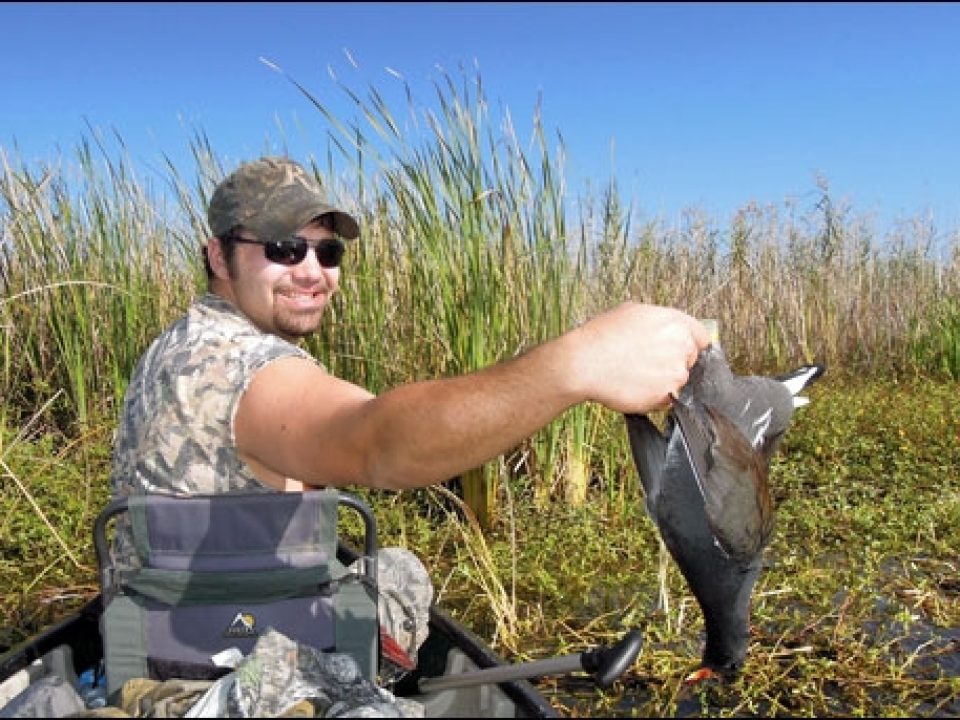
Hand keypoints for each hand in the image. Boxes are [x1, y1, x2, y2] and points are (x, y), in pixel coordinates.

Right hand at [566, 301, 709, 413]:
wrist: (584, 364)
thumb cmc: (601, 338)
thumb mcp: (632, 312)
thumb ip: (659, 320)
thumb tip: (667, 328)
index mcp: (675, 322)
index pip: (701, 337)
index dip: (689, 345)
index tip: (682, 352)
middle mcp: (681, 346)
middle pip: (691, 360)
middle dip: (674, 363)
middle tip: (648, 364)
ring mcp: (676, 372)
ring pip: (679, 381)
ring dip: (664, 382)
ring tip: (636, 375)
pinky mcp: (668, 395)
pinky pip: (668, 399)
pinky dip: (655, 397)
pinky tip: (635, 386)